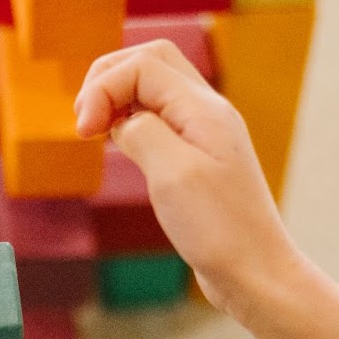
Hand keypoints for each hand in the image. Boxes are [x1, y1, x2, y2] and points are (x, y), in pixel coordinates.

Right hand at [73, 40, 299, 314]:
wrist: (255, 275)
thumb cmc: (219, 231)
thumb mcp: (172, 174)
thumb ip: (141, 131)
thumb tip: (120, 119)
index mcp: (204, 109)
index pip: (142, 64)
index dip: (103, 87)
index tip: (84, 131)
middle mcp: (207, 113)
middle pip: (149, 62)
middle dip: (106, 80)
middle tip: (84, 122)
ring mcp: (203, 136)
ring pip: (152, 89)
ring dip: (116, 99)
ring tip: (95, 132)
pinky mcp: (197, 160)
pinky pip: (158, 120)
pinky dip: (129, 123)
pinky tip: (117, 147)